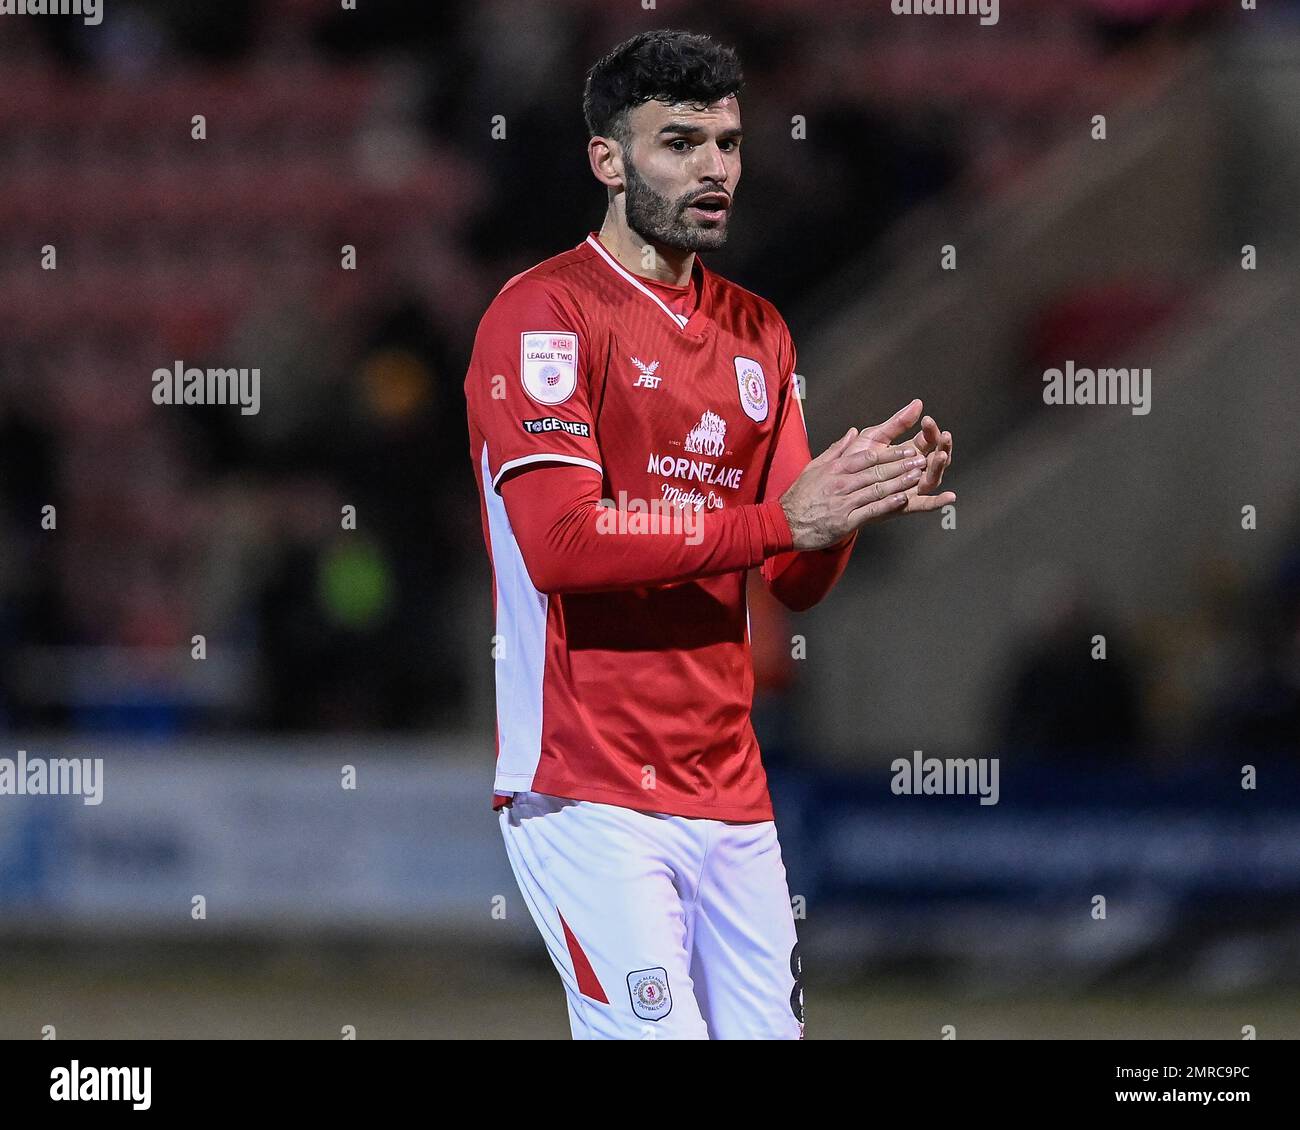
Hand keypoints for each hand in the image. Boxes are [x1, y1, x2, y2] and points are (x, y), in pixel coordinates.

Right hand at [779, 400, 933, 550]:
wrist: (784, 523)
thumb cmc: (799, 497)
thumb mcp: (814, 467)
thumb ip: (837, 450)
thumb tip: (852, 432)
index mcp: (836, 469)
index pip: (868, 457)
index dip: (890, 454)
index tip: (907, 450)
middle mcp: (841, 483)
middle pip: (876, 471)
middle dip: (901, 465)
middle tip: (921, 460)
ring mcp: (844, 502)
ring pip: (877, 488)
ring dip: (900, 481)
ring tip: (919, 475)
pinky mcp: (845, 521)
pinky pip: (871, 510)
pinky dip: (888, 504)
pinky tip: (903, 499)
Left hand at [842, 400, 954, 519]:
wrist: (837, 488)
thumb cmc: (854, 462)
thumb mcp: (875, 437)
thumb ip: (897, 423)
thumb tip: (917, 403)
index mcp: (906, 454)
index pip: (926, 440)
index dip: (930, 430)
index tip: (927, 421)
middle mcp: (911, 471)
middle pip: (934, 458)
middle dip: (941, 446)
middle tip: (943, 436)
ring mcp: (909, 488)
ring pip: (932, 478)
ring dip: (940, 467)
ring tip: (942, 455)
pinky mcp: (903, 505)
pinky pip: (924, 505)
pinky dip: (937, 502)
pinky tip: (949, 497)